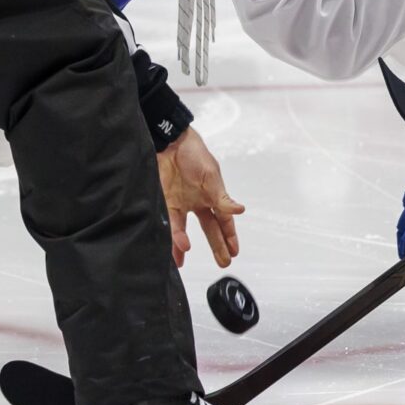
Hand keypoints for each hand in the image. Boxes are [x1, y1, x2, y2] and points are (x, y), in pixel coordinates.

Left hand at [156, 128, 244, 267]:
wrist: (169, 142)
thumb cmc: (194, 154)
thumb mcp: (212, 176)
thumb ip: (222, 197)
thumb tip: (240, 210)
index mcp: (212, 196)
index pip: (224, 220)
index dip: (229, 235)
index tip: (234, 252)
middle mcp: (197, 203)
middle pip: (209, 229)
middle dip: (216, 246)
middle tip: (222, 262)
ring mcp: (180, 204)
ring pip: (183, 230)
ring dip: (184, 246)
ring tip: (184, 262)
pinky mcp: (165, 203)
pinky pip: (168, 224)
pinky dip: (173, 236)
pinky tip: (176, 248)